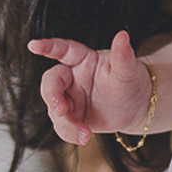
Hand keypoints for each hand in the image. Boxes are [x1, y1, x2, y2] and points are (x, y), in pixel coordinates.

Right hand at [28, 30, 152, 145]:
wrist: (137, 107)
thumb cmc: (132, 82)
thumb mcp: (129, 69)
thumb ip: (122, 54)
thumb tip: (123, 35)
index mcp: (84, 60)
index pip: (64, 50)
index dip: (48, 47)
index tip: (33, 45)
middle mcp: (73, 77)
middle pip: (52, 82)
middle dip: (52, 96)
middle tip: (61, 110)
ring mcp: (70, 97)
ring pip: (55, 109)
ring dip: (66, 123)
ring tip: (85, 133)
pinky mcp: (71, 116)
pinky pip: (62, 126)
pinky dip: (70, 133)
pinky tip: (83, 136)